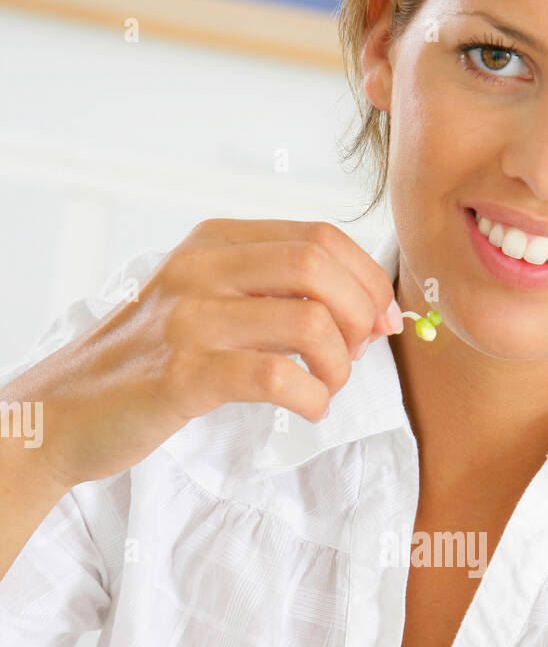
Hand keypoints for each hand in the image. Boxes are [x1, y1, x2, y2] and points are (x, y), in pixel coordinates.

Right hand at [24, 218, 401, 491]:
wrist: (65, 411)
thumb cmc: (149, 363)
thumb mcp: (205, 303)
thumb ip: (271, 294)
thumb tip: (367, 311)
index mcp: (212, 242)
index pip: (319, 236)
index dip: (367, 279)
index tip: (382, 322)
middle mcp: (200, 269)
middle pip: (319, 266)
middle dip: (361, 314)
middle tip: (360, 355)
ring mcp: (188, 320)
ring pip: (307, 321)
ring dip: (339, 364)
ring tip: (326, 388)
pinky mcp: (182, 376)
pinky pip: (276, 377)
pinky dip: (311, 398)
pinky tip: (307, 410)